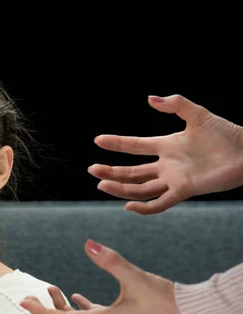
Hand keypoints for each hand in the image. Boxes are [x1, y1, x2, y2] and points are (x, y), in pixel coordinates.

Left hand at [19, 239, 189, 313]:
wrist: (188, 311)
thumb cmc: (164, 297)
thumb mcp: (135, 276)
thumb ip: (110, 260)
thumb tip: (88, 243)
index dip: (40, 312)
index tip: (23, 301)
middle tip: (27, 299)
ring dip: (60, 309)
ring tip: (51, 289)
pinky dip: (77, 309)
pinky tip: (75, 297)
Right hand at [90, 94, 242, 214]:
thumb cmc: (227, 133)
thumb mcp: (198, 114)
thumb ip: (175, 104)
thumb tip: (149, 99)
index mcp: (166, 145)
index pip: (134, 146)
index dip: (116, 143)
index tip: (98, 140)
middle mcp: (166, 164)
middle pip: (131, 171)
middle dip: (110, 171)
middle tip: (92, 170)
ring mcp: (173, 179)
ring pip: (139, 188)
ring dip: (119, 188)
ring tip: (101, 185)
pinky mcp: (184, 191)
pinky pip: (160, 203)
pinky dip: (144, 207)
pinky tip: (128, 206)